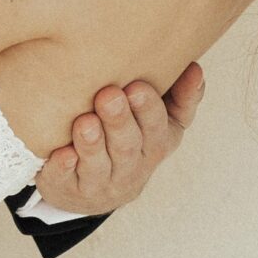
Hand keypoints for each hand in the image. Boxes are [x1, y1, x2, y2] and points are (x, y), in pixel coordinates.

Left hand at [31, 63, 203, 216]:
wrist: (95, 189)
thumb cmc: (131, 139)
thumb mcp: (162, 122)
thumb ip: (181, 97)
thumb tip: (195, 68)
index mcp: (157, 144)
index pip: (158, 128)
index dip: (148, 110)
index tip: (137, 87)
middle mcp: (132, 167)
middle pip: (127, 145)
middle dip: (119, 121)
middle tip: (109, 96)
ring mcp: (100, 182)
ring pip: (98, 165)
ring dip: (93, 144)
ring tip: (85, 122)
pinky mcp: (69, 190)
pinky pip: (66, 180)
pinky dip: (64, 168)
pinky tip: (62, 154)